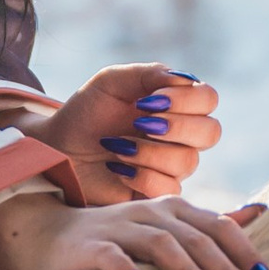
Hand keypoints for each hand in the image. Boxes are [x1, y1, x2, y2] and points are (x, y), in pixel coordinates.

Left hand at [0, 65, 221, 205]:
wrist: (57, 150)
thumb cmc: (86, 114)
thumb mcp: (111, 82)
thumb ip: (148, 73)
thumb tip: (186, 80)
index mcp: (174, 105)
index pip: (208, 99)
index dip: (187, 99)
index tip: (148, 100)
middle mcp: (180, 137)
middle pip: (211, 132)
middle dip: (176, 126)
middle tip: (140, 124)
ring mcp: (171, 168)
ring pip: (187, 161)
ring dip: (149, 151)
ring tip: (116, 147)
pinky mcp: (157, 195)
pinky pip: (170, 188)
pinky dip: (140, 176)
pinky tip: (117, 169)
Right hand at [0, 185, 268, 269]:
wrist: (46, 234)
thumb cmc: (115, 240)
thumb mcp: (164, 227)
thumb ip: (210, 223)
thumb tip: (261, 210)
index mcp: (174, 210)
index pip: (221, 227)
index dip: (248, 255)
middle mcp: (151, 213)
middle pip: (199, 237)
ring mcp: (120, 227)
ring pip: (163, 244)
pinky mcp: (90, 247)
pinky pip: (113, 257)